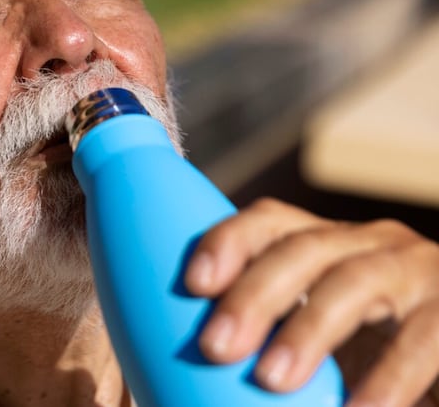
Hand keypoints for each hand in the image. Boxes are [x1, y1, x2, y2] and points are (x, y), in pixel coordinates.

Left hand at [184, 197, 438, 405]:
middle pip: (302, 249)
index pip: (270, 223)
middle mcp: (369, 244)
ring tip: (270, 379)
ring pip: (353, 282)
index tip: (193, 284)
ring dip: (307, 330)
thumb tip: (187, 374)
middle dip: (254, 294)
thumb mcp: (319, 337)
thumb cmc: (371, 355)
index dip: (229, 242)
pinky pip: (423, 337)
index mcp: (326, 245)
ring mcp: (418, 269)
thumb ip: (268, 341)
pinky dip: (389, 376)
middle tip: (215, 347)